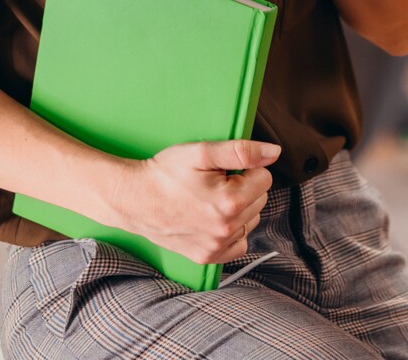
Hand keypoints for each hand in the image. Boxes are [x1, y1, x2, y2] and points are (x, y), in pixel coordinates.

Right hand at [108, 140, 277, 265]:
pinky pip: (239, 242)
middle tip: (213, 182)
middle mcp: (227, 229)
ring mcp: (217, 246)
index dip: (246, 169)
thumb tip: (274, 153)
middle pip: (260, 199)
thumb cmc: (164, 174)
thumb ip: (241, 151)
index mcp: (230, 202)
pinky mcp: (208, 257)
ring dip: (239, 208)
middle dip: (243, 187)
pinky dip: (232, 230)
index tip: (223, 170)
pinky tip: (213, 218)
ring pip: (251, 220)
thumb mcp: (201, 153)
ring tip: (209, 199)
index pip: (265, 178)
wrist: (134, 200)